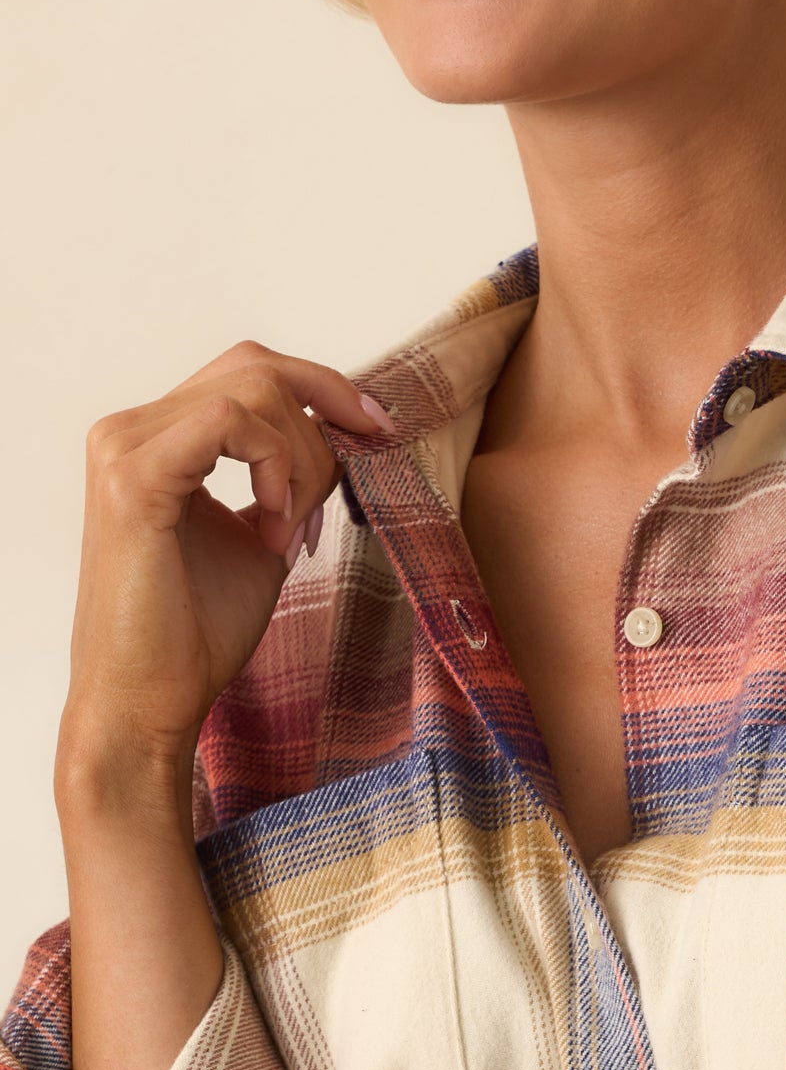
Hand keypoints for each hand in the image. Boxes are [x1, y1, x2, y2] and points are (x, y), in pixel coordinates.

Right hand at [59, 342, 394, 782]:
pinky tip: (278, 522)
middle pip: (254, 366)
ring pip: (250, 389)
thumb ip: (284, 491)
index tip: (378, 429)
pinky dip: (275, 463)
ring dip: (303, 454)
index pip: (247, 376)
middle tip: (372, 452)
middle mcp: (130, 431)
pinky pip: (230, 422)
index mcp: (156, 441)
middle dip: (327, 406)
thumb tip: (335, 454)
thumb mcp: (259, 544)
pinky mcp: (135, 478)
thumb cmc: (195, 638)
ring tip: (297, 526)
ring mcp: (125, 448)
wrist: (148, 703)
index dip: (321, 389)